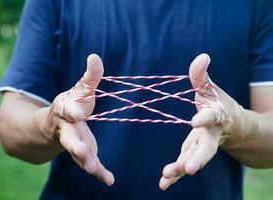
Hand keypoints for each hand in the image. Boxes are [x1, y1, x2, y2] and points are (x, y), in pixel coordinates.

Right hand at [45, 54, 114, 185]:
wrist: (55, 126)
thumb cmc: (72, 105)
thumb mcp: (80, 90)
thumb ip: (89, 77)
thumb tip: (95, 56)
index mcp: (66, 110)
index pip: (68, 110)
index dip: (73, 110)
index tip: (78, 112)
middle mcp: (67, 129)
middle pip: (70, 138)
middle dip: (75, 145)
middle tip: (81, 151)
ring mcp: (75, 144)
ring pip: (78, 154)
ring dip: (86, 161)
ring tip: (93, 168)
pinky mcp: (84, 153)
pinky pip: (91, 164)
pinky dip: (99, 173)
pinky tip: (109, 180)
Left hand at [159, 54, 242, 189]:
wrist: (229, 124)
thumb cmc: (218, 103)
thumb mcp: (210, 88)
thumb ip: (202, 75)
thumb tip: (202, 56)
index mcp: (216, 115)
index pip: (212, 117)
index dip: (205, 118)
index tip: (196, 120)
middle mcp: (211, 135)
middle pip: (206, 148)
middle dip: (198, 158)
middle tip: (190, 168)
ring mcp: (201, 146)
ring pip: (193, 159)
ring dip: (181, 168)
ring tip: (167, 176)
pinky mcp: (192, 153)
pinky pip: (184, 164)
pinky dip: (175, 175)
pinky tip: (163, 183)